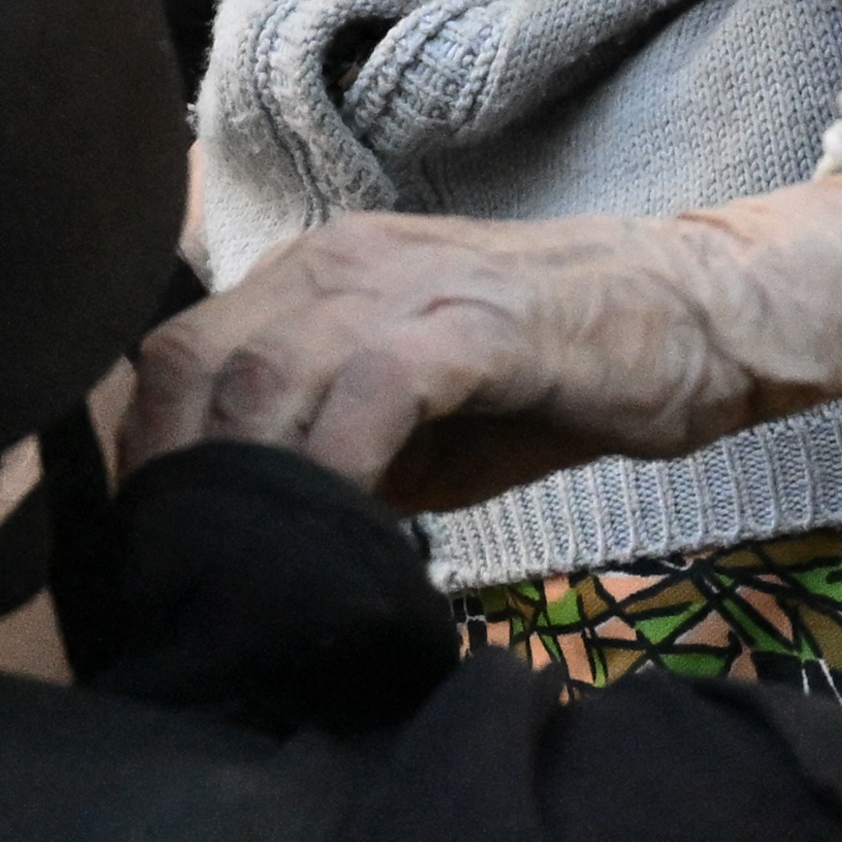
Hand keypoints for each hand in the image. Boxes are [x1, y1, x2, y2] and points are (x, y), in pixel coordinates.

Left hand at [122, 173, 841, 512]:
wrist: (695, 316)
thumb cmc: (552, 376)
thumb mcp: (415, 423)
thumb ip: (328, 452)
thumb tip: (245, 539)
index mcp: (312, 280)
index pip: (179, 355)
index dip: (147, 453)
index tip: (149, 548)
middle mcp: (336, 265)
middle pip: (195, 363)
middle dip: (173, 478)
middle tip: (185, 575)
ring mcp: (405, 285)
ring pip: (268, 372)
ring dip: (243, 481)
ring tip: (246, 568)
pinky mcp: (475, 321)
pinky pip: (374, 387)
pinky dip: (337, 463)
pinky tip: (340, 531)